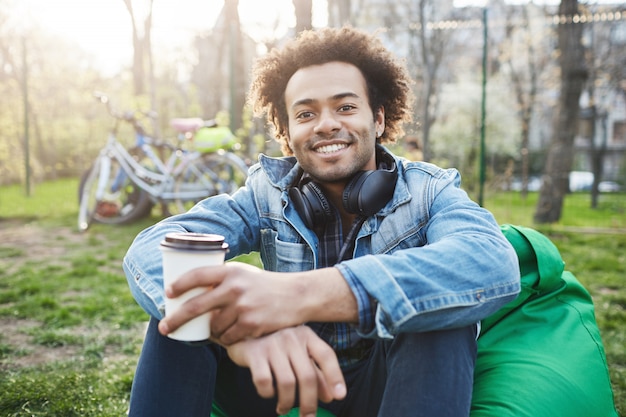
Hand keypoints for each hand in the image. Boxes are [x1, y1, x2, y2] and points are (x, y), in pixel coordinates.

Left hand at [158, 262, 305, 344]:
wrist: (296, 296)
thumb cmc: (266, 285)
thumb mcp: (245, 274)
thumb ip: (223, 280)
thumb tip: (193, 291)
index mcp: (231, 272)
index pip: (198, 275)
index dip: (179, 285)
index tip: (168, 293)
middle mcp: (235, 288)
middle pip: (196, 306)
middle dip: (176, 320)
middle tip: (165, 328)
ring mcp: (243, 307)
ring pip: (213, 327)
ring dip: (210, 332)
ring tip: (214, 329)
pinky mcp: (251, 325)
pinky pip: (228, 338)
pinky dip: (225, 339)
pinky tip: (230, 335)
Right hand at [226, 326, 346, 416]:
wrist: (241, 332)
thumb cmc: (275, 346)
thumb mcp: (297, 354)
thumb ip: (314, 373)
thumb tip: (330, 397)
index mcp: (306, 335)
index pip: (326, 355)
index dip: (335, 376)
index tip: (339, 397)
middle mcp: (291, 337)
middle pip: (307, 376)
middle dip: (309, 402)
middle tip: (308, 416)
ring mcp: (272, 344)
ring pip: (287, 382)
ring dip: (287, 402)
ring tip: (284, 409)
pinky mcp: (254, 353)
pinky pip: (265, 381)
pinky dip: (267, 393)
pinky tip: (268, 394)